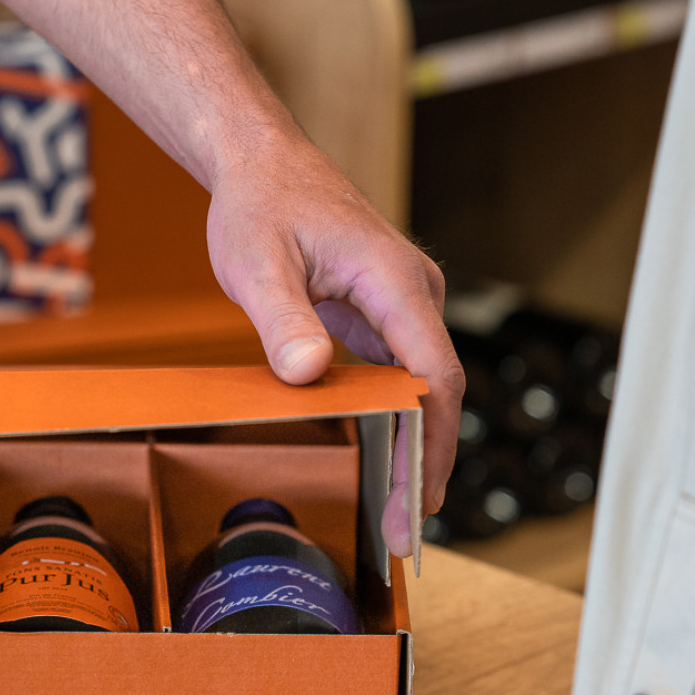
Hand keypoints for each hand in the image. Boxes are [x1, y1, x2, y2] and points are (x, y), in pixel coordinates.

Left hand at [205, 134, 463, 558]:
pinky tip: (379, 457)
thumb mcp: (257, 263)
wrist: (262, 164)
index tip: (420, 498)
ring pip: (421, 385)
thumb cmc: (260, 205)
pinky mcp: (383, 310)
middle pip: (437, 389)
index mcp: (393, 279)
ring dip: (413, 444)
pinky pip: (399, 372)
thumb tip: (309, 374)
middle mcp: (413, 292)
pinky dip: (394, 416)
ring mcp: (402, 302)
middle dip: (426, 460)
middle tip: (405, 531)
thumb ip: (284, 320)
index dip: (432, 441)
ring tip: (396, 511)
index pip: (434, 372)